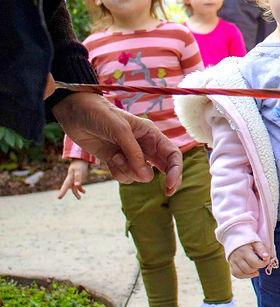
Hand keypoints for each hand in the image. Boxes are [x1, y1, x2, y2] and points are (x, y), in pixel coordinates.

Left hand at [52, 93, 182, 194]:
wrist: (76, 113)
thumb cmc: (101, 115)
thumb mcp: (120, 131)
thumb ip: (134, 154)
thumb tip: (147, 177)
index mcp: (152, 135)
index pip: (172, 154)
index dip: (176, 170)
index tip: (170, 185)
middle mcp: (145, 146)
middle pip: (164, 168)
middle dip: (167, 180)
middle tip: (167, 193)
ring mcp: (131, 155)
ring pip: (140, 175)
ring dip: (128, 171)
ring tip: (115, 156)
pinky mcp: (117, 161)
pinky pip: (124, 176)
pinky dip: (117, 172)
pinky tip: (109, 158)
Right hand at [57, 159, 90, 199]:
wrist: (81, 159)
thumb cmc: (79, 164)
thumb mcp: (79, 170)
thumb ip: (78, 178)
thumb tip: (77, 185)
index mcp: (70, 176)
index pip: (65, 185)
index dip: (62, 191)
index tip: (59, 197)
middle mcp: (71, 178)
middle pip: (67, 186)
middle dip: (63, 192)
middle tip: (59, 198)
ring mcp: (74, 179)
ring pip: (74, 187)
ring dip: (76, 193)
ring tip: (80, 198)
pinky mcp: (78, 179)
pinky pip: (78, 185)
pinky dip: (81, 189)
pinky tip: (84, 192)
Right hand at [228, 241, 270, 278]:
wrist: (234, 237)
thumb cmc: (248, 240)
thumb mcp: (256, 241)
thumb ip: (261, 248)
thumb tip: (266, 256)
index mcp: (244, 251)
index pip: (255, 263)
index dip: (263, 263)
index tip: (266, 260)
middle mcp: (237, 257)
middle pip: (248, 269)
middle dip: (257, 268)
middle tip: (260, 264)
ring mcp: (232, 261)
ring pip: (241, 274)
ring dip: (250, 274)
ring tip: (256, 270)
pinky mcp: (230, 264)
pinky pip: (236, 274)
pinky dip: (243, 276)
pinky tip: (250, 273)